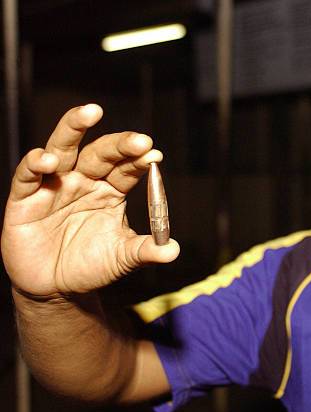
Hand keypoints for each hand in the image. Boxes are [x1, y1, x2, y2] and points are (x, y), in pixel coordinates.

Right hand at [1, 104, 179, 297]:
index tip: (155, 155)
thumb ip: (145, 251)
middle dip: (119, 144)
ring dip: (74, 129)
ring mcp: (54, 186)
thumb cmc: (91, 266)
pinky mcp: (25, 198)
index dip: (139, 160)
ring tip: (90, 113)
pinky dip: (35, 164)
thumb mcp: (122, 258)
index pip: (126, 169)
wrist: (55, 288)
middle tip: (140, 140)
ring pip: (63, 149)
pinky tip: (47, 160)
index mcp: (110, 191)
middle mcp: (84, 181)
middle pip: (100, 153)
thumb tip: (173, 250)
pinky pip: (28, 176)